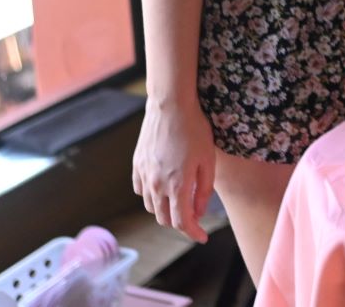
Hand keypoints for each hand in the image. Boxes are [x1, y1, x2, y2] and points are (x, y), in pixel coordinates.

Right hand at [132, 97, 215, 242]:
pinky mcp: (137, 165)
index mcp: (177, 185)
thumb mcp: (208, 160)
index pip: (182, 222)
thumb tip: (198, 212)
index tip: (202, 237)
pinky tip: (162, 189)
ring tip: (179, 203)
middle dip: (180, 223)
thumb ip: (203, 189)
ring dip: (165, 211)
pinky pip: (141, 191)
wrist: (170, 106)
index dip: (193, 233)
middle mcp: (156, 185)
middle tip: (193, 219)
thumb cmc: (194, 130)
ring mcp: (144, 175)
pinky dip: (152, 197)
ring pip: (151, 207)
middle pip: (165, 218)